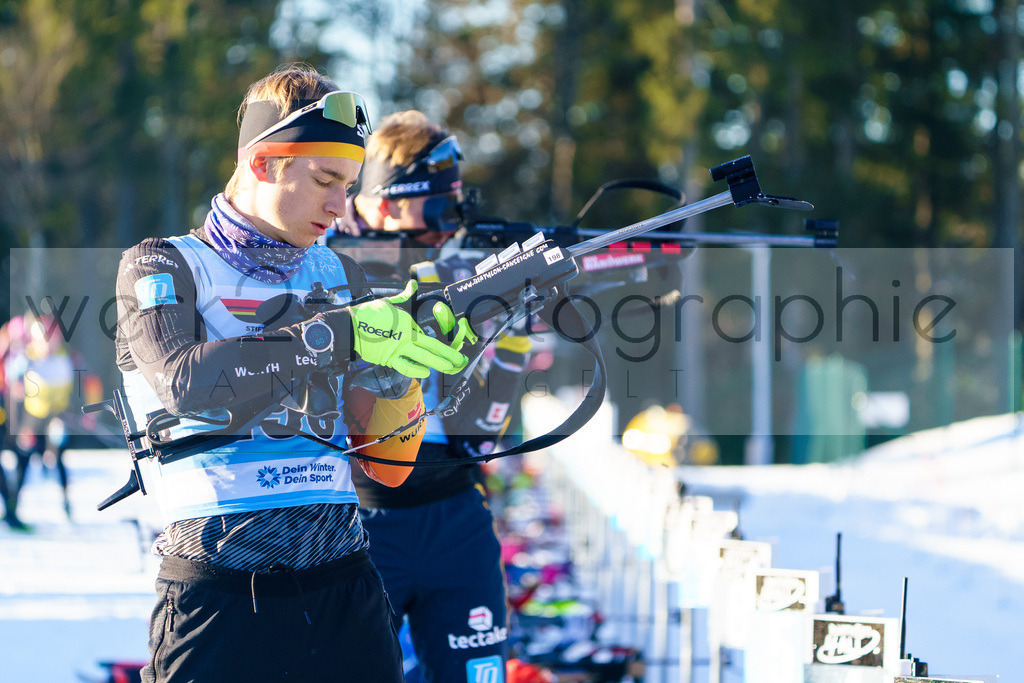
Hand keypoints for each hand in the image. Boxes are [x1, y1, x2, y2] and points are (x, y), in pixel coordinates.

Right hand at [341, 281, 469, 378]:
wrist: (350, 327)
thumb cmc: (368, 314)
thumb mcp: (389, 302)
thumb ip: (405, 296)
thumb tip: (413, 284)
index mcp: (408, 322)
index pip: (427, 334)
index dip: (439, 342)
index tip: (449, 347)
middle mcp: (406, 336)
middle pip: (433, 347)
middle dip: (449, 354)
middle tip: (461, 359)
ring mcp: (398, 348)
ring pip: (424, 358)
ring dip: (439, 363)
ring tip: (451, 367)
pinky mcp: (389, 358)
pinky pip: (406, 366)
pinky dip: (417, 370)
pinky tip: (427, 372)